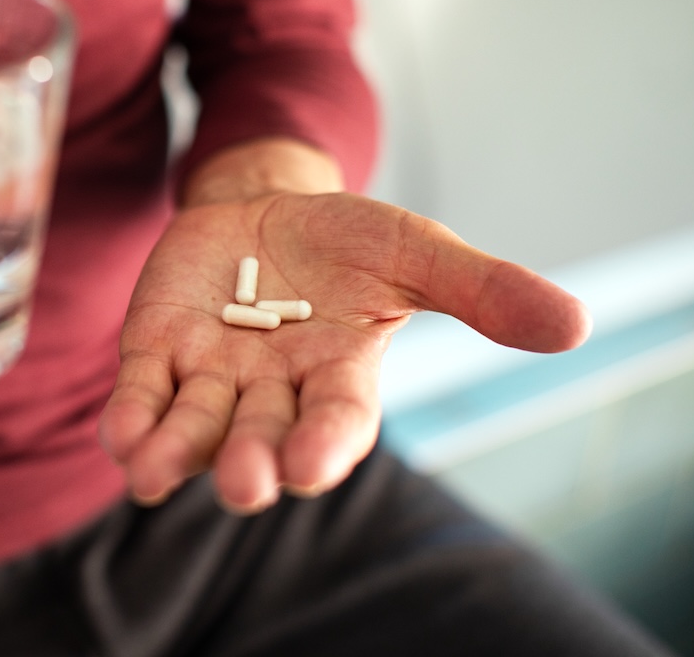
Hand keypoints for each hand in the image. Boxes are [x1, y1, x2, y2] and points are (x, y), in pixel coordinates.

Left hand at [99, 191, 590, 512]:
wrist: (268, 208)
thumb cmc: (348, 242)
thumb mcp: (417, 252)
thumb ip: (484, 291)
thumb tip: (576, 325)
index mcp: (339, 376)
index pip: (337, 422)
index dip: (327, 445)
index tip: (314, 465)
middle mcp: (273, 391)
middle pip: (262, 437)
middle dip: (252, 461)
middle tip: (247, 484)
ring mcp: (212, 374)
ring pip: (193, 425)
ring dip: (176, 452)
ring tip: (151, 477)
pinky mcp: (158, 351)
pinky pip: (143, 393)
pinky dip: (130, 418)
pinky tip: (117, 439)